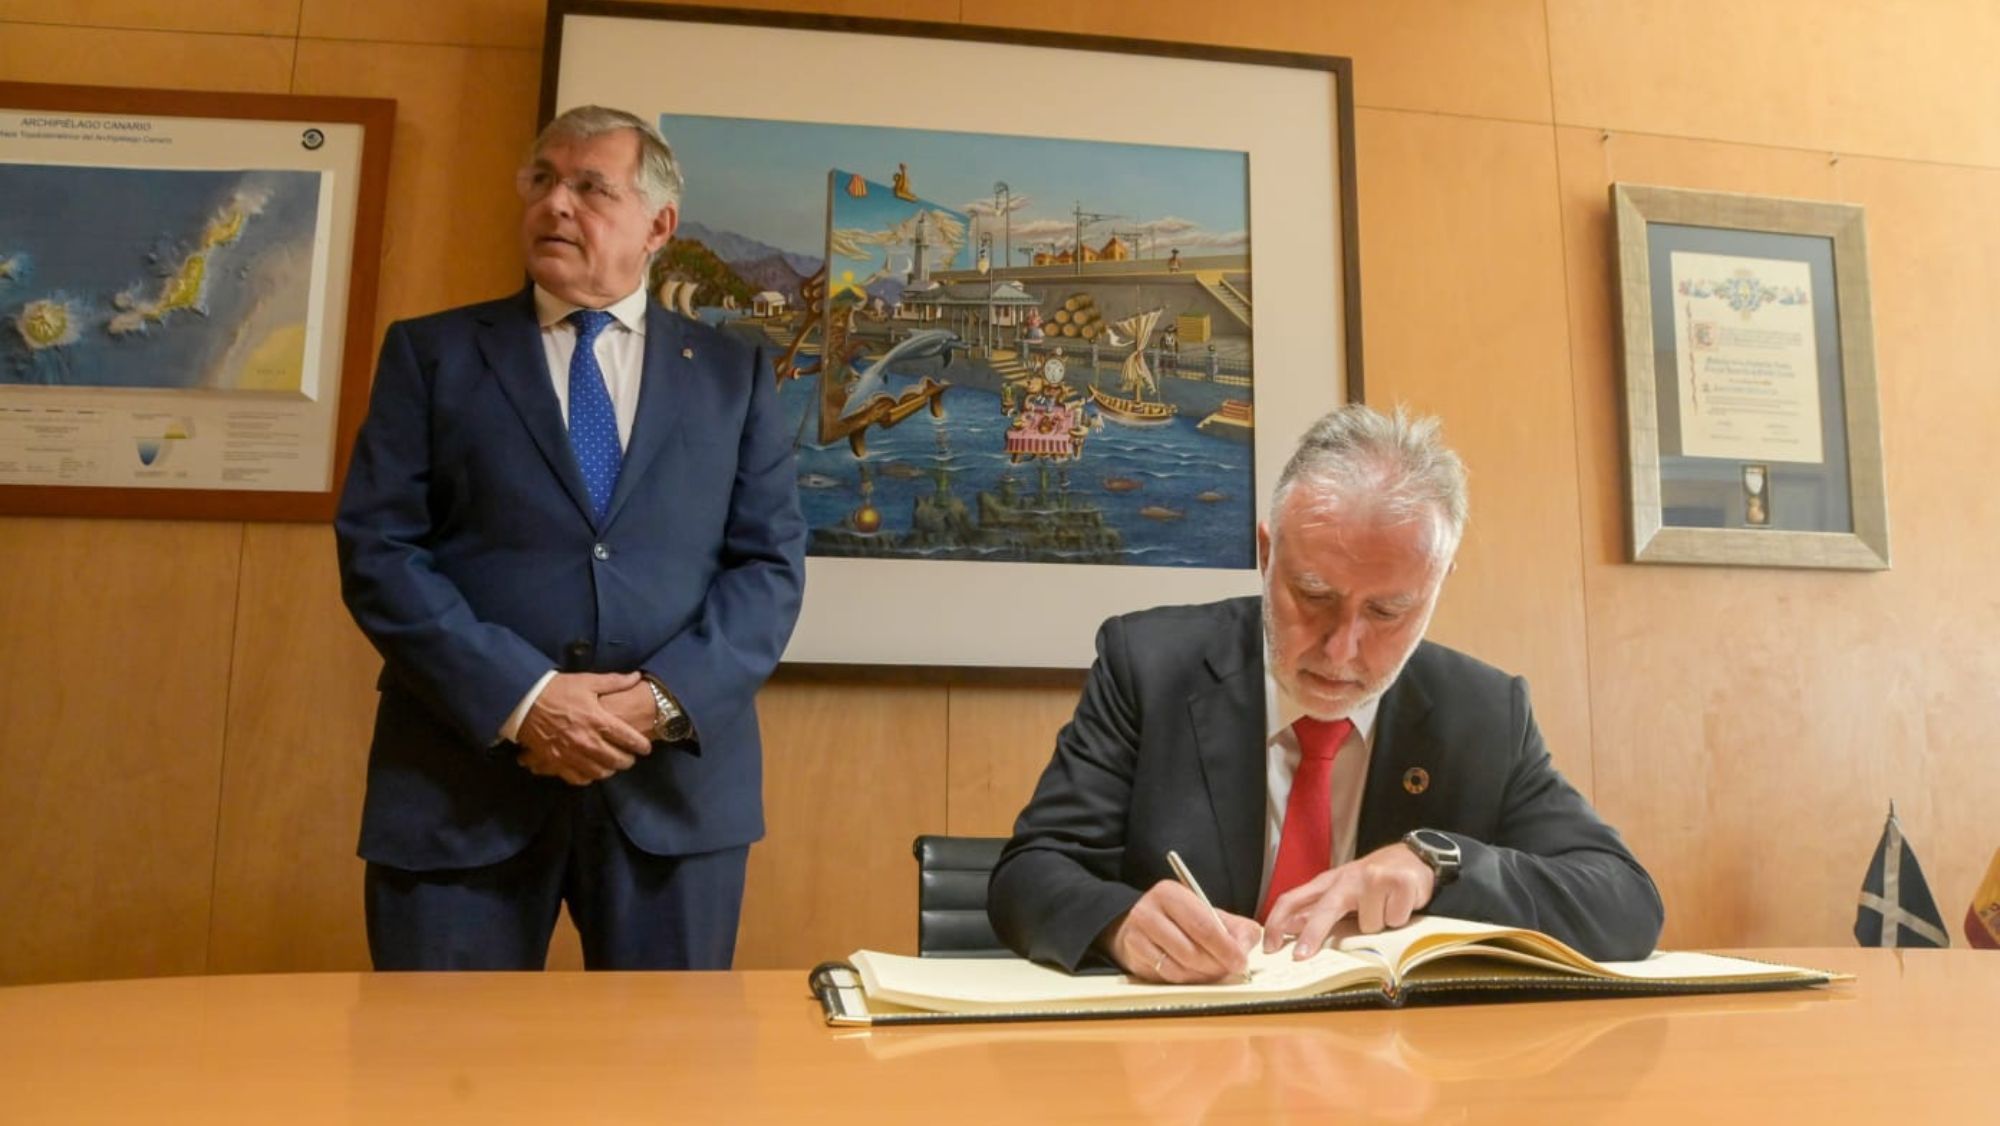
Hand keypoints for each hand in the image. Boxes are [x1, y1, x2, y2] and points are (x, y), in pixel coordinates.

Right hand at [515, 672, 651, 785]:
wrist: (524, 701)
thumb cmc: (558, 690)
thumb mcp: (587, 681)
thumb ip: (614, 681)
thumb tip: (636, 676)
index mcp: (598, 721)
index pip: (628, 739)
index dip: (641, 745)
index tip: (646, 748)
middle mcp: (588, 741)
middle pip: (616, 760)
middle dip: (627, 761)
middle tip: (630, 758)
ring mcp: (571, 754)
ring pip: (599, 772)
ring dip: (609, 770)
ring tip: (612, 765)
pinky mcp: (556, 762)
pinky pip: (577, 778)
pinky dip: (587, 777)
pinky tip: (591, 772)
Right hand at [1105, 880, 1259, 982]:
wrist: (1142, 924)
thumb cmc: (1181, 919)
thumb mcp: (1209, 913)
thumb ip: (1235, 927)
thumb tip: (1245, 948)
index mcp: (1170, 893)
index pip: (1202, 925)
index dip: (1225, 947)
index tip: (1241, 961)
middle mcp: (1148, 912)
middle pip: (1189, 950)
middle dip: (1216, 965)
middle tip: (1230, 969)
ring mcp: (1137, 936)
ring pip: (1178, 967)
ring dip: (1202, 975)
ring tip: (1213, 971)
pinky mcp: (1133, 957)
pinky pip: (1166, 977)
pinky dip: (1186, 980)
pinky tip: (1195, 973)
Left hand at [1261, 842, 1434, 957]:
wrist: (1414, 859)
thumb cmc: (1375, 880)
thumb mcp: (1343, 892)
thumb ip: (1318, 909)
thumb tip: (1289, 928)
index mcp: (1329, 882)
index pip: (1294, 898)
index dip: (1278, 922)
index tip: (1270, 946)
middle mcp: (1348, 878)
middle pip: (1325, 909)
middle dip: (1312, 934)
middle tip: (1300, 956)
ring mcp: (1374, 878)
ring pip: (1369, 924)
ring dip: (1379, 924)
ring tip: (1385, 909)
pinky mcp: (1399, 882)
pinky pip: (1394, 919)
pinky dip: (1399, 918)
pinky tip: (1400, 905)